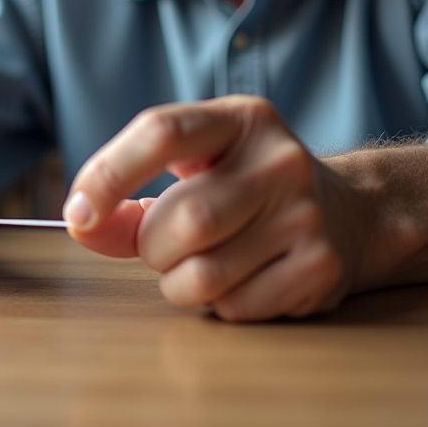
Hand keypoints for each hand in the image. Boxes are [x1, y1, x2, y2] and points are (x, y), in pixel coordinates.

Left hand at [64, 96, 368, 321]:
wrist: (350, 213)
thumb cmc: (246, 190)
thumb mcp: (196, 172)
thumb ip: (130, 202)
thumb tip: (81, 225)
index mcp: (241, 119)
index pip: (161, 132)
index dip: (108, 174)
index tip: (77, 212)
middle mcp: (279, 160)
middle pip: (182, 220)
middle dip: (154, 246)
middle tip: (165, 245)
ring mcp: (306, 214)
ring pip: (203, 273)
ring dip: (179, 282)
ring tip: (200, 264)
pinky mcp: (319, 267)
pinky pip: (234, 306)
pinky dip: (218, 304)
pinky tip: (242, 279)